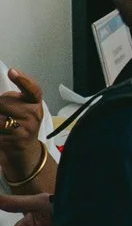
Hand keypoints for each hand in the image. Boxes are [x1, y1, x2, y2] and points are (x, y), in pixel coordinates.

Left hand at [0, 68, 50, 186]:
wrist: (24, 154)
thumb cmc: (19, 128)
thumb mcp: (22, 111)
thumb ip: (12, 100)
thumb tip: (0, 98)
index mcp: (35, 104)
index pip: (32, 89)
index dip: (23, 80)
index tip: (12, 71)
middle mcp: (34, 114)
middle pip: (4, 102)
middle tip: (3, 115)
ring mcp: (27, 128)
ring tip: (3, 126)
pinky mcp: (17, 140)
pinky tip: (2, 135)